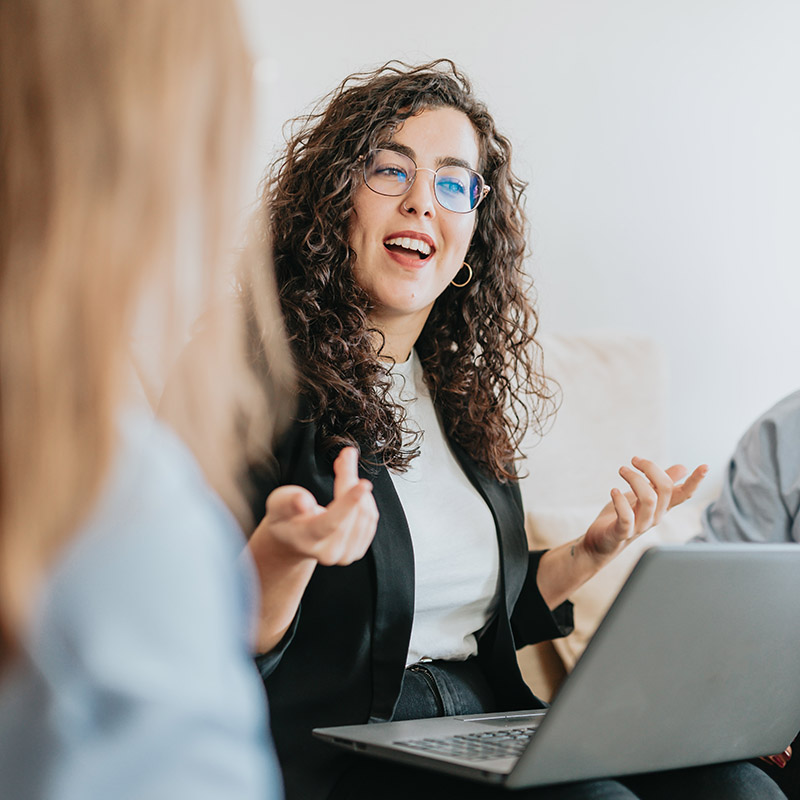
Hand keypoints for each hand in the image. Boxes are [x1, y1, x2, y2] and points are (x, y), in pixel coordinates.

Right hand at [250, 447, 378, 567]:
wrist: (293, 540)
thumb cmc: (284, 517)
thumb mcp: (277, 504)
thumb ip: (289, 501)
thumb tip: (304, 502)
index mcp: (307, 540)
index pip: (331, 522)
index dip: (348, 502)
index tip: (364, 484)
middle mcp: (329, 552)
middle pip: (352, 511)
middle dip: (350, 479)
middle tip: (346, 455)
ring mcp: (345, 554)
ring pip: (365, 513)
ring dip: (358, 487)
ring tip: (344, 471)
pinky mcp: (358, 549)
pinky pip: (371, 518)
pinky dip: (364, 498)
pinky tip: (351, 491)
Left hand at [581, 457, 707, 563]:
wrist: (601, 543)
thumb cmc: (623, 517)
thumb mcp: (642, 496)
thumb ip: (660, 484)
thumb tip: (683, 468)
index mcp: (662, 507)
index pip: (684, 494)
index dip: (695, 482)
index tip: (705, 466)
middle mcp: (655, 517)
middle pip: (665, 490)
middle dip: (651, 468)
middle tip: (634, 460)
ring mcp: (640, 526)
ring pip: (649, 499)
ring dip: (634, 478)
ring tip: (622, 470)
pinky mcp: (622, 532)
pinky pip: (626, 516)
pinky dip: (619, 500)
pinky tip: (613, 491)